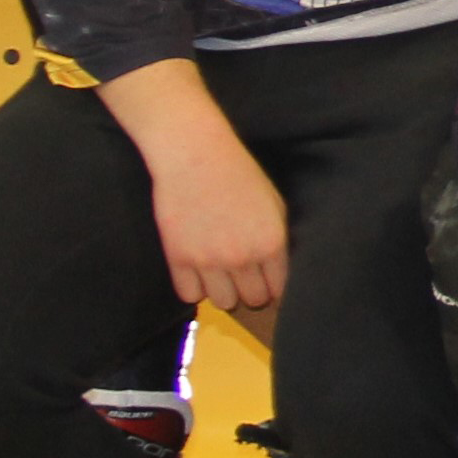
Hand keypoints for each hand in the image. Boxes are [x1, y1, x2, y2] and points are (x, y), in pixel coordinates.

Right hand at [96, 60, 288, 313]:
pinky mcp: (179, 259)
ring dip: (222, 291)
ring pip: (222, 302)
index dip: (273, 287)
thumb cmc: (240, 174)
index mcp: (271, 244)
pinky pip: (189, 295)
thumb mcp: (275, 204)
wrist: (195, 155)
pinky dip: (194, 288)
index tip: (265, 281)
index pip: (279, 290)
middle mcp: (243, 257)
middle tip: (243, 276)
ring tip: (220, 273)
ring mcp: (209, 261)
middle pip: (252, 300)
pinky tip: (197, 272)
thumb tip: (279, 271)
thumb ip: (278, 241)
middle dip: (250, 290)